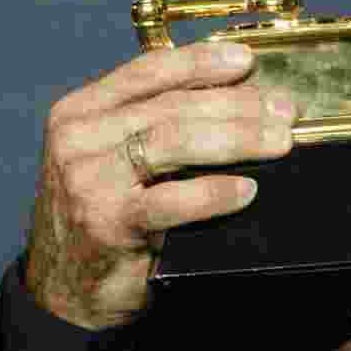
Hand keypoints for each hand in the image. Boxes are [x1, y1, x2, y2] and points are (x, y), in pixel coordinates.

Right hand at [26, 41, 295, 329]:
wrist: (66, 289)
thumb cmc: (104, 216)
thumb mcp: (115, 158)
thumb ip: (156, 125)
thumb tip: (238, 98)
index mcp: (81, 111)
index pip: (148, 71)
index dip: (201, 61)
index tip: (246, 61)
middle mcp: (78, 139)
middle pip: (170, 106)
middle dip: (237, 104)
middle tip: (284, 110)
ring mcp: (88, 181)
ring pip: (173, 142)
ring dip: (236, 139)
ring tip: (279, 141)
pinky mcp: (106, 224)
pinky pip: (170, 201)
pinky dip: (214, 193)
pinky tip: (247, 190)